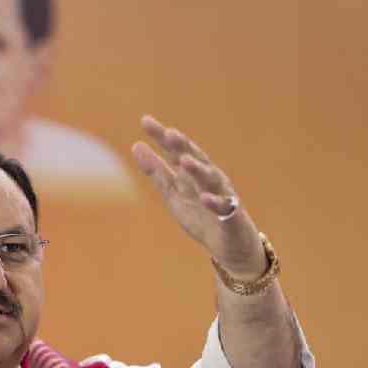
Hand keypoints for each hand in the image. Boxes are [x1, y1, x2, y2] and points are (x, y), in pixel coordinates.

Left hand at [131, 115, 266, 279]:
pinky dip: (214, 203)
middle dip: (183, 146)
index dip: (162, 137)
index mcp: (193, 173)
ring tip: (184, 161)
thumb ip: (156, 171)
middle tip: (169, 133)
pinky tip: (204, 198)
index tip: (145, 121)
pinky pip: (224, 208)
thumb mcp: (173, 193)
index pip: (176, 150)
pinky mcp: (231, 217)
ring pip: (211, 180)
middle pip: (195, 159)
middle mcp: (209, 179)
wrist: (231, 246)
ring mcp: (222, 196)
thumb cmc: (201, 216)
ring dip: (198, 170)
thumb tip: (136, 146)